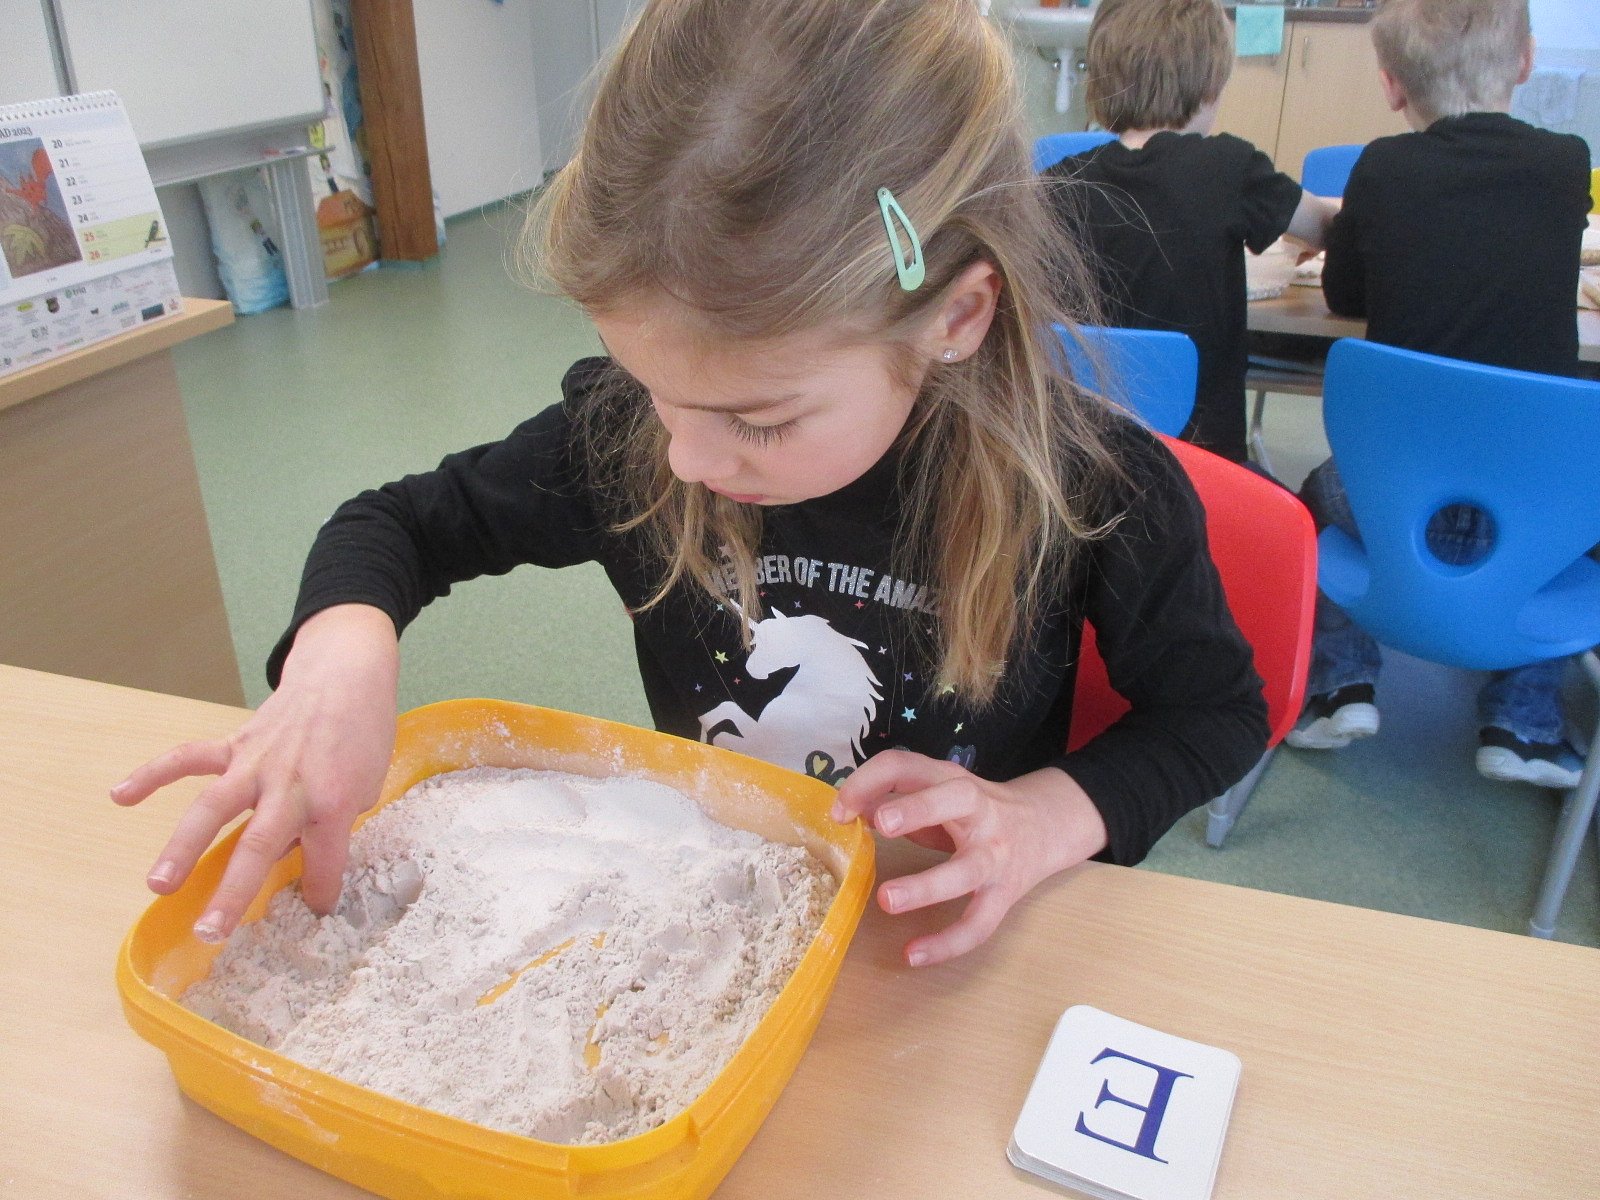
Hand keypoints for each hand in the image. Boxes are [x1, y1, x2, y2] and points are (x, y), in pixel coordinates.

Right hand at [110, 605, 399, 942]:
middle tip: (209, 931)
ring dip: (183, 847)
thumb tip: (294, 857)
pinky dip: (153, 774)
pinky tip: (120, 796)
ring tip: (158, 884)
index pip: (325, 859)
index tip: (316, 910)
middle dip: (234, 890)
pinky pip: (189, 758)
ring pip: (213, 807)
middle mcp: (291, 786)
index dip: (321, 889)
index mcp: (333, 800)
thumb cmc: (361, 736)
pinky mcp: (235, 744)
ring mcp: (257, 764)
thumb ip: (330, 824)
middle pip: (259, 843)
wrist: (346, 675)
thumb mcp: (365, 786)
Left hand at [830, 751, 1107, 967]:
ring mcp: (996, 854)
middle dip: (917, 808)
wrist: (1048, 825)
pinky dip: (948, 942)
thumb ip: (898, 800)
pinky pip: (980, 922)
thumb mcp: (940, 794)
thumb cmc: (977, 811)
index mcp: (952, 780)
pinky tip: (914, 954)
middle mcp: (979, 811)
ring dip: (928, 885)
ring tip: (888, 900)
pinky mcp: (1006, 894)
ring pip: (968, 870)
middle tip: (881, 823)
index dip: (869, 782)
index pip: (906, 766)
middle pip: (954, 800)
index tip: (839, 811)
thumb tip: (850, 810)